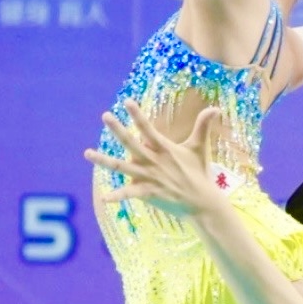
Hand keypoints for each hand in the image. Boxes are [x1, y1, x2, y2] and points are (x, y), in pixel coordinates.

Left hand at [87, 100, 225, 217]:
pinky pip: (129, 194)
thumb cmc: (199, 173)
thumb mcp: (199, 148)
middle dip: (118, 129)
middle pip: (132, 143)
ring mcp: (149, 177)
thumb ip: (203, 127)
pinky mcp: (148, 192)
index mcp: (164, 149)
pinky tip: (104, 198)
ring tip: (86, 153)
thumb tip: (216, 108)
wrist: (203, 202)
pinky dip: (117, 196)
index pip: (148, 128)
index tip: (127, 101)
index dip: (137, 115)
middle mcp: (154, 161)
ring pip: (122, 167)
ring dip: (104, 160)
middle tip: (105, 115)